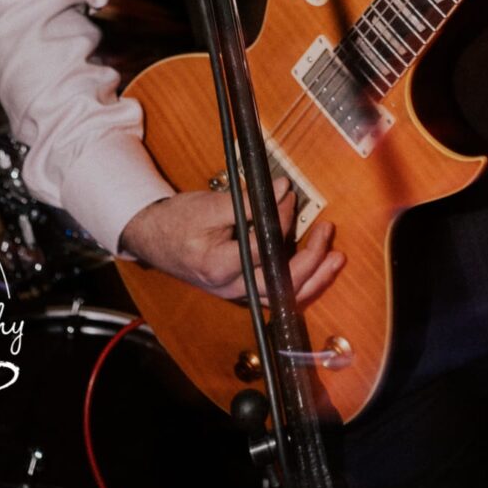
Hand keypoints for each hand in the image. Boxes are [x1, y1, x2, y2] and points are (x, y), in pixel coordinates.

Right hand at [118, 177, 344, 303]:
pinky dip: (298, 282)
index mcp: (219, 266)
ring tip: (334, 257)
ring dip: (313, 278)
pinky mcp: (242, 289)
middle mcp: (231, 287)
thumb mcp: (209, 206)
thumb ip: (250, 202)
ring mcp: (237, 292)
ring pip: (283, 296)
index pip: (263, 248)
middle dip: (312, 261)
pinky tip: (316, 267)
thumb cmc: (176, 221)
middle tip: (326, 234)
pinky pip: (276, 293)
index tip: (289, 197)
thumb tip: (284, 190)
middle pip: (280, 285)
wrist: (153, 238)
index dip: (282, 222)